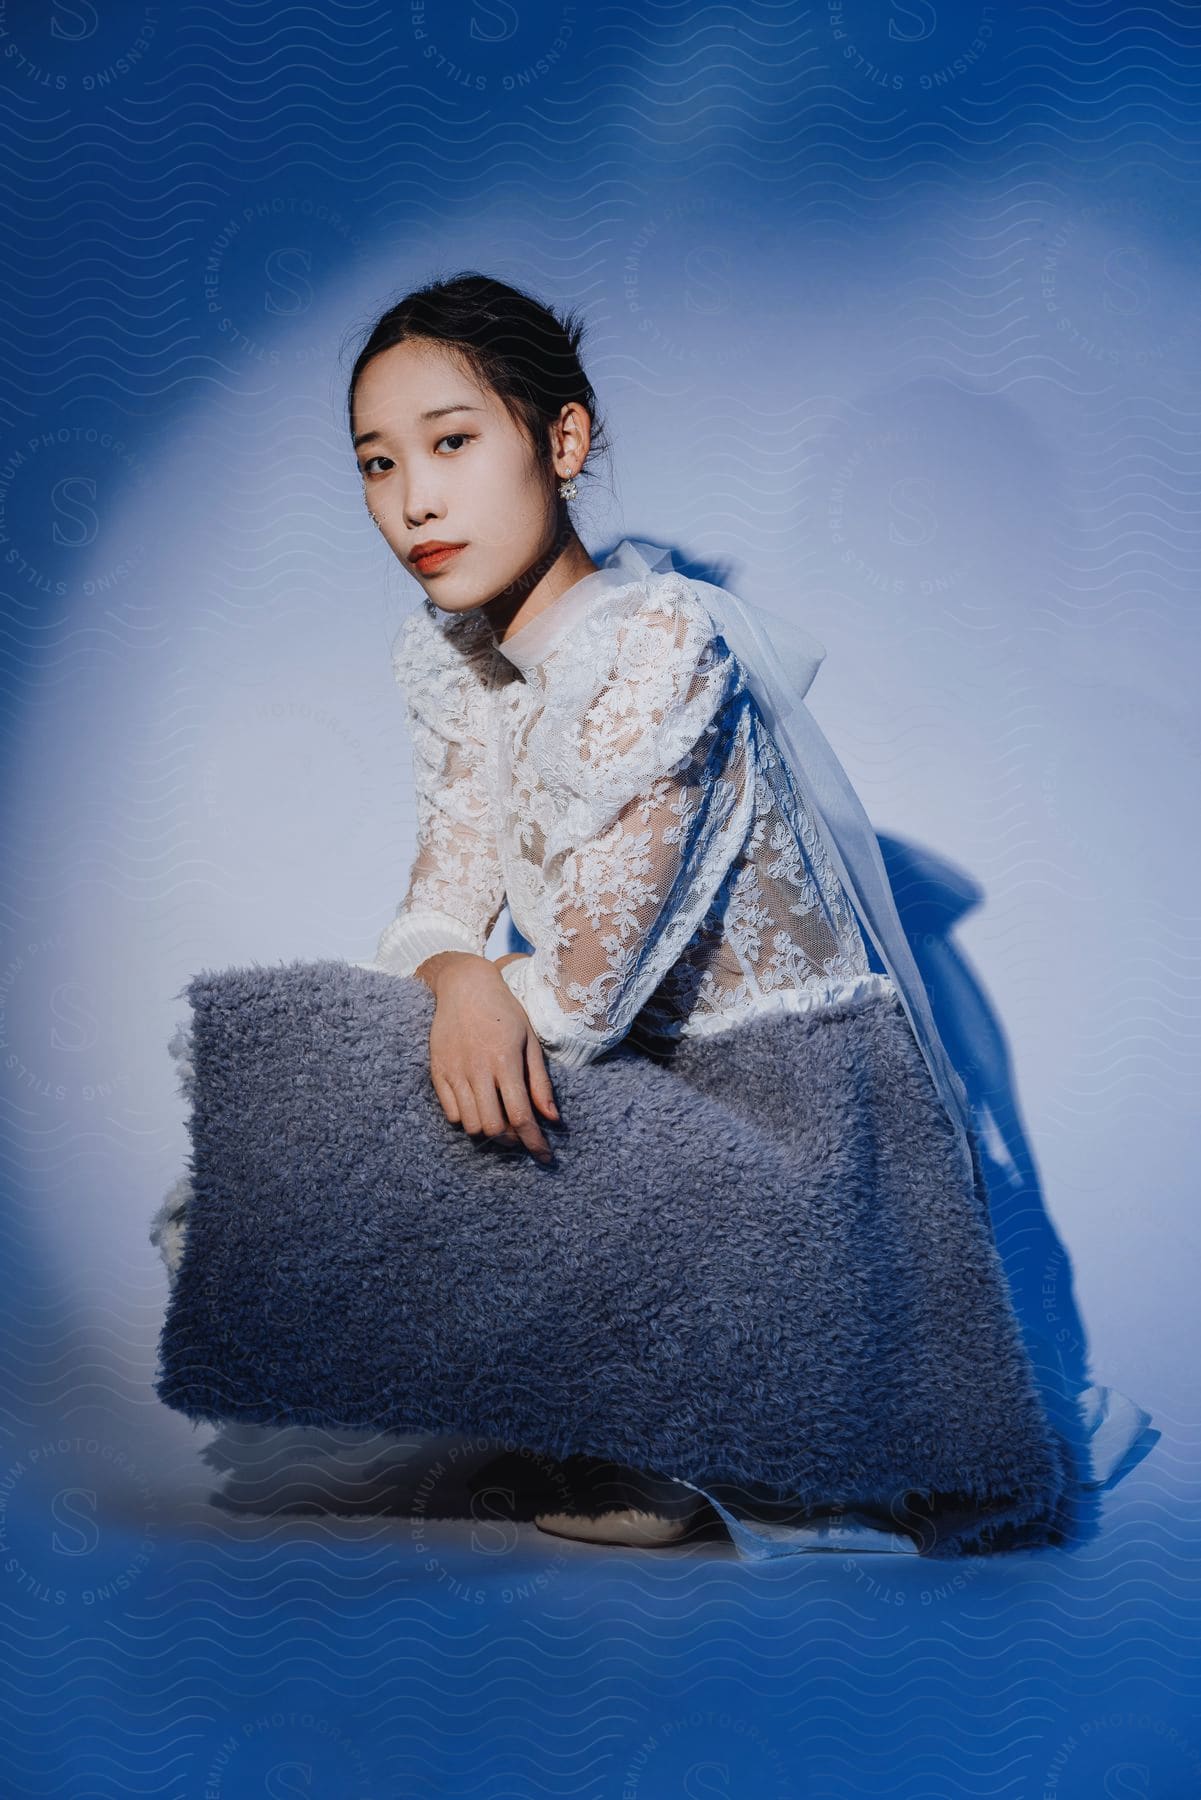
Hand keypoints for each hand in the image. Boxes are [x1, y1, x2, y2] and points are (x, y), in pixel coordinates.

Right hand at [414, 951, 559, 1162]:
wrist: (463, 986)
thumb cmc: (504, 1011)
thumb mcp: (529, 1041)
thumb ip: (540, 1082)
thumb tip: (552, 1119)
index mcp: (505, 1061)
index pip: (521, 1116)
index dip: (535, 1142)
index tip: (545, 1157)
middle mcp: (477, 1069)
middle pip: (493, 1128)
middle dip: (511, 1140)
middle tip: (521, 1135)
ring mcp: (454, 1071)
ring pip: (470, 1125)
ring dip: (488, 1131)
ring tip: (500, 1121)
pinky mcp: (437, 1072)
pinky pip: (451, 1113)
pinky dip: (467, 1119)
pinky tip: (479, 1106)